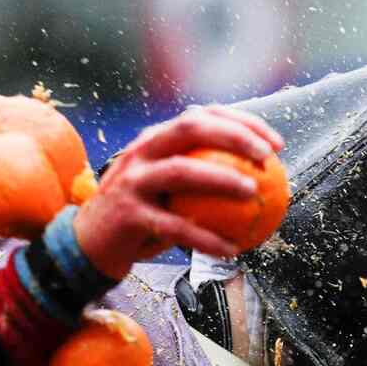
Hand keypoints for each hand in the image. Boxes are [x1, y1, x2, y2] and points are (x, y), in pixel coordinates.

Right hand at [74, 105, 284, 279]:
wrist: (90, 244)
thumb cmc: (141, 216)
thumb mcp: (168, 190)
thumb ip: (201, 178)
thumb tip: (262, 183)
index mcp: (156, 139)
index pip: (203, 115)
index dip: (242, 122)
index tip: (276, 144)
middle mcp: (142, 151)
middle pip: (191, 127)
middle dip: (233, 135)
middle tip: (266, 158)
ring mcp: (132, 180)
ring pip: (182, 171)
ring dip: (221, 179)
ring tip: (253, 193)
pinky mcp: (128, 215)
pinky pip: (175, 227)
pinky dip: (206, 239)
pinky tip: (232, 250)